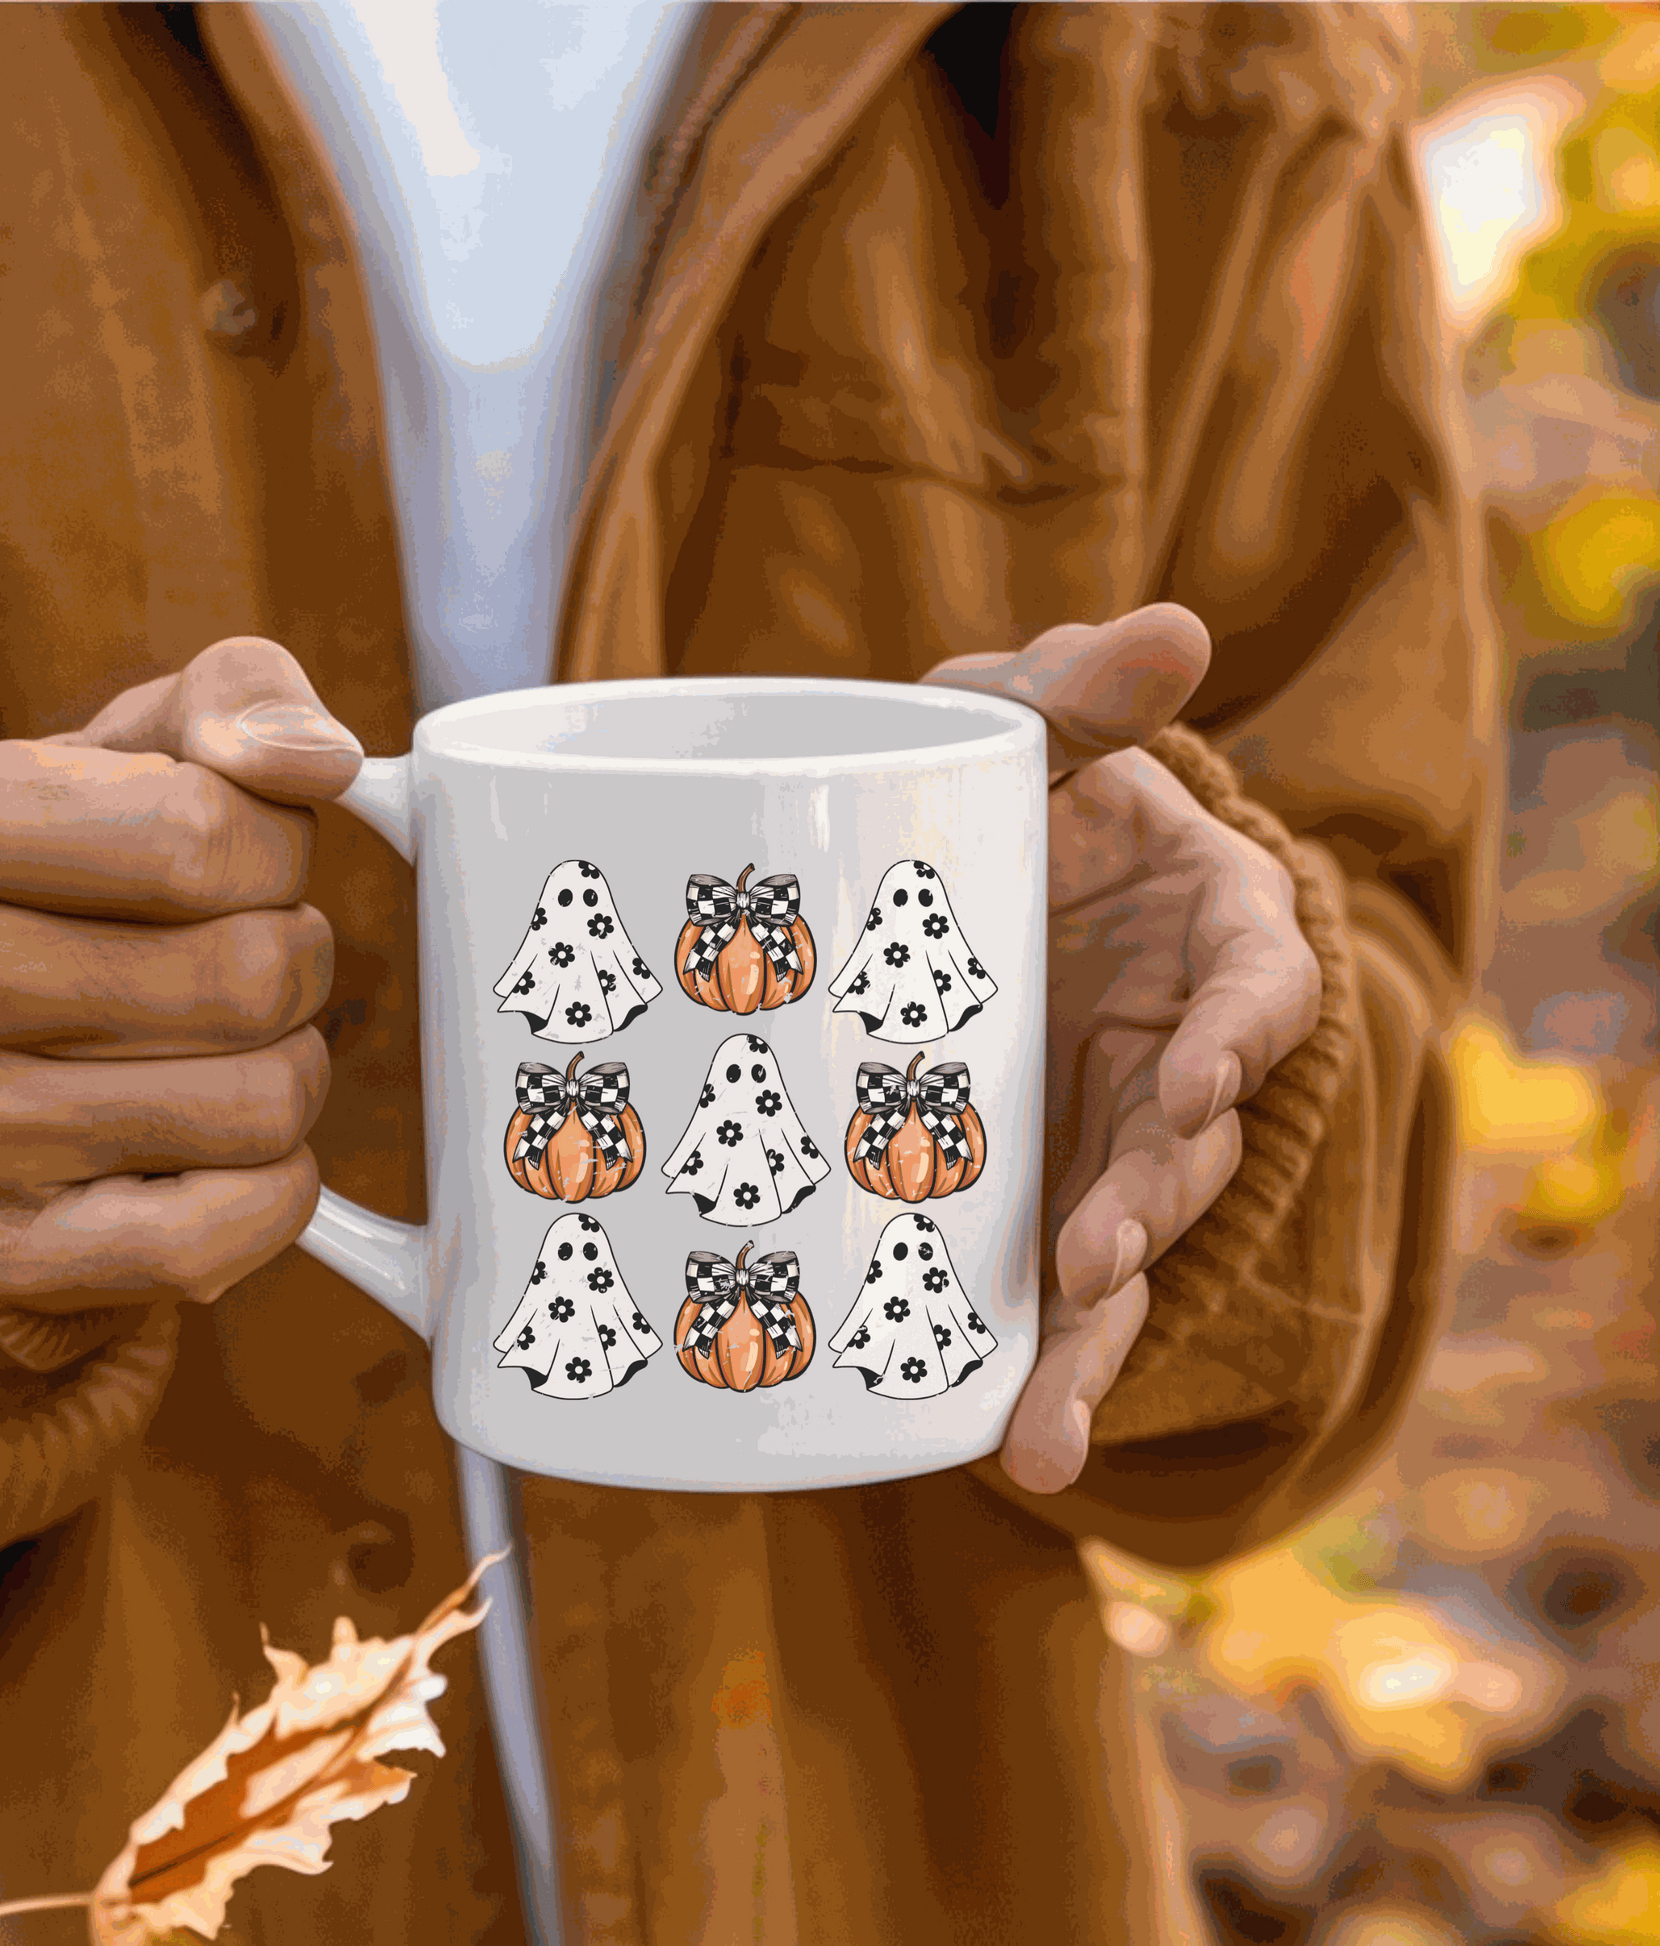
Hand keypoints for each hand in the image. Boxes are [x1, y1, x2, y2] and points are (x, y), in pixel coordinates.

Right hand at [0, 639, 363, 1311]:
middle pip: (251, 979)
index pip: (210, 838)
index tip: (236, 863)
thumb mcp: (167, 740)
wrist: (6, 1035)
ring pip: (259, 1109)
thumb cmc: (119, 862)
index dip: (277, 854)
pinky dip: (273, 1196)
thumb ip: (247, 698)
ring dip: (291, 1076)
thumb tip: (315, 760)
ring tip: (223, 1050)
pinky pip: (210, 1241)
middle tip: (244, 964)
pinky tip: (224, 1153)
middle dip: (296, 967)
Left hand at [929, 607, 1320, 1491]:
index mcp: (1208, 938)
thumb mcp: (1033, 726)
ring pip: (1125, 1253)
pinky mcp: (1033, 1191)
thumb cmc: (1023, 792)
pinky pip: (1038, 1288)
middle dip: (1146, 1210)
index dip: (1239, 1033)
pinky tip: (987, 1441)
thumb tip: (1169, 623)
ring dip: (1088, 1339)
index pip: (1257, 987)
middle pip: (1191, 1152)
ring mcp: (1106, 1135)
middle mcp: (1178, 1054)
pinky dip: (1023, 1362)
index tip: (1197, 1074)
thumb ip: (1084, 690)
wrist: (963, 872)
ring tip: (1036, 1439)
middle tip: (1089, 1266)